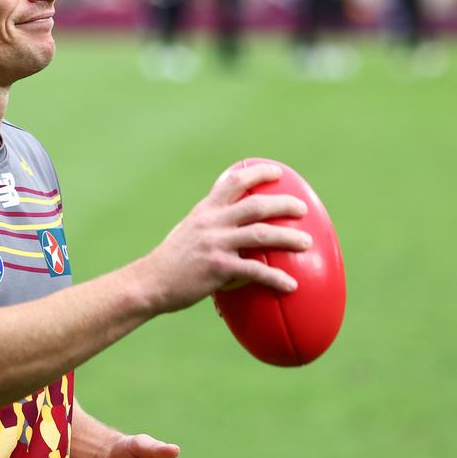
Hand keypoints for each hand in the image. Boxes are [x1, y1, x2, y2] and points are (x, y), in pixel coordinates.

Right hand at [138, 162, 310, 312]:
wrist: (150, 282)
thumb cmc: (170, 261)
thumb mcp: (187, 231)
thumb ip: (209, 224)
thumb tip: (233, 226)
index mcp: (205, 210)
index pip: (233, 182)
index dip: (257, 174)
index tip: (277, 173)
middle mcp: (211, 222)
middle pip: (256, 205)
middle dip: (284, 205)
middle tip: (302, 210)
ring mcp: (215, 244)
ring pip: (261, 234)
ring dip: (289, 238)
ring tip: (307, 243)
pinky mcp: (219, 268)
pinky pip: (255, 271)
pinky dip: (276, 277)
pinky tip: (290, 284)